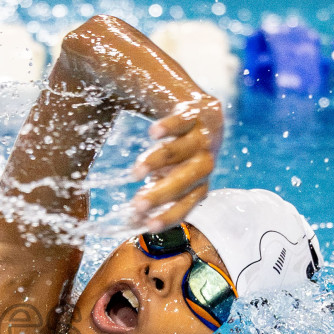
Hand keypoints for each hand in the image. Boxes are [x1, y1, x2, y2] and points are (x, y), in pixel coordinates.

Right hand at [127, 94, 222, 231]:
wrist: (194, 106)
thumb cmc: (173, 147)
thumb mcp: (164, 172)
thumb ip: (148, 192)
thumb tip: (130, 222)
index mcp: (198, 180)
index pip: (188, 203)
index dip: (170, 215)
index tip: (149, 227)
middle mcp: (204, 160)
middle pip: (187, 179)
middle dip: (163, 194)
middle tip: (137, 205)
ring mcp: (201, 134)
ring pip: (182, 150)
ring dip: (160, 162)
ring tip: (136, 172)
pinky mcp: (195, 109)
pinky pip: (184, 119)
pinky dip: (170, 126)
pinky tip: (153, 133)